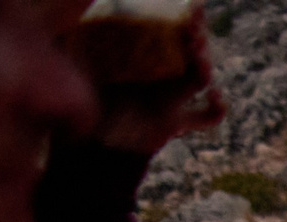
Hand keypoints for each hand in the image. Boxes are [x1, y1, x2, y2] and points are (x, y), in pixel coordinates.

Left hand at [70, 7, 225, 154]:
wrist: (88, 144)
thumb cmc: (77, 102)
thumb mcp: (73, 62)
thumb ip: (71, 37)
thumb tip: (69, 9)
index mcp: (140, 55)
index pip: (168, 29)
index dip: (184, 17)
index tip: (190, 5)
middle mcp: (159, 75)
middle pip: (191, 48)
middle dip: (197, 34)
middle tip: (192, 24)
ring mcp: (171, 99)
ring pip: (201, 76)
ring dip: (204, 62)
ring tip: (197, 52)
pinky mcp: (176, 123)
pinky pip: (207, 117)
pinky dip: (218, 107)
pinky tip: (215, 94)